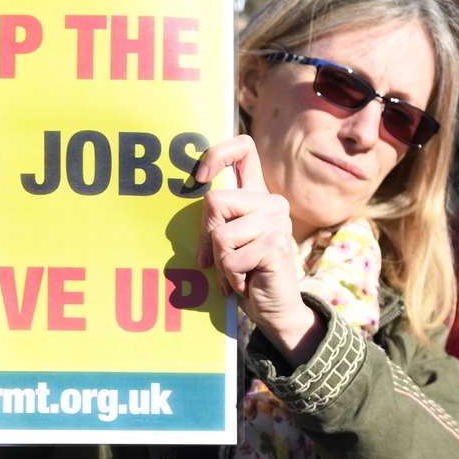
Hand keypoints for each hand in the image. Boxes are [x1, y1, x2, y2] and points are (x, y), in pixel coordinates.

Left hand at [195, 135, 323, 364]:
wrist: (276, 310)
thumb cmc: (245, 273)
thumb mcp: (225, 241)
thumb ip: (215, 219)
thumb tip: (180, 197)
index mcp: (258, 195)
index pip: (243, 148)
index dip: (216, 154)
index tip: (199, 177)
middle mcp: (272, 202)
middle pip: (215, 200)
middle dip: (207, 236)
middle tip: (219, 260)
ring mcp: (277, 223)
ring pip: (220, 235)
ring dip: (220, 263)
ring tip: (238, 273)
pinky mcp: (276, 246)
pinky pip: (230, 259)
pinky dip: (230, 278)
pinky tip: (247, 283)